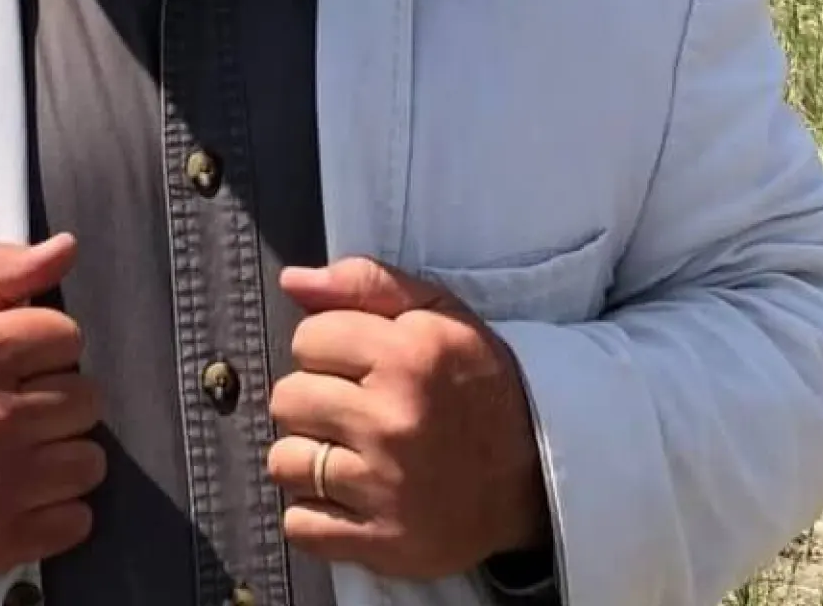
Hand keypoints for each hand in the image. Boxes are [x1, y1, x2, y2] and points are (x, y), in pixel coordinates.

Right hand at [0, 233, 106, 583]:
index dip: (47, 343)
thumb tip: (67, 247)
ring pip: (88, 460)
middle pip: (87, 398)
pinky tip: (25, 493)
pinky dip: (58, 509)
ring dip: (64, 454)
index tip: (21, 358)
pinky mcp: (3, 540)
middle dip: (59, 397)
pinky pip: (76, 520)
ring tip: (26, 450)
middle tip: (22, 404)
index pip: (67, 336)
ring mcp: (1, 487)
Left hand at [266, 258, 551, 579]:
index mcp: (407, 356)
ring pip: (284, 462)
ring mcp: (385, 487)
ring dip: (308, 459)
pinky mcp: (382, 542)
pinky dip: (314, 514)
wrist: (538, 474)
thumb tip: (292, 280)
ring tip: (348, 454)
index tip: (358, 364)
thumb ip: (366, 283)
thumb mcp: (439, 315)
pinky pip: (300, 525)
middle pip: (287, 399)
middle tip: (353, 410)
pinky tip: (349, 497)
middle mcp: (393, 421)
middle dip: (313, 400)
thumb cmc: (478, 384)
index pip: (307, 338)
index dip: (328, 348)